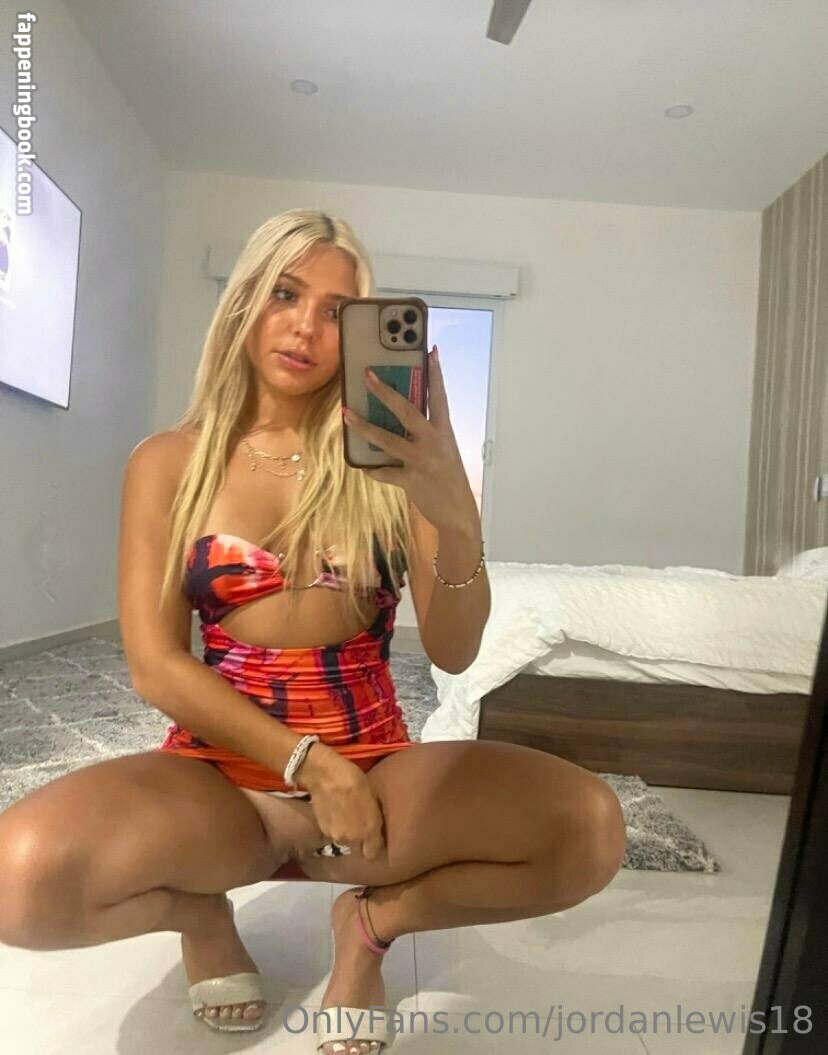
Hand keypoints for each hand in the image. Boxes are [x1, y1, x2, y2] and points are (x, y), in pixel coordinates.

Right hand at [297, 743, 385, 859]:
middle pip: (358, 849)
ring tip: (346, 815)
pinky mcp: (323, 830)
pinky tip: (335, 812)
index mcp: (369, 830)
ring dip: (346, 833)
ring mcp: (336, 836)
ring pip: (345, 841)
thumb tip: (376, 829)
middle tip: (359, 824)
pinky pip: (334, 833)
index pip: (373, 853)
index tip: (374, 837)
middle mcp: (353, 839)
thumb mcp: (373, 797)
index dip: (374, 846)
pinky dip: (335, 827)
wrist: (326, 776)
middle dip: (360, 840)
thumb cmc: (354, 780)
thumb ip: (374, 819)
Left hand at [343, 345, 475, 529]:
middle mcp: (434, 442)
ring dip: (364, 426)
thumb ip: (427, 435)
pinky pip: (384, 473)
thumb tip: (401, 419)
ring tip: (346, 414)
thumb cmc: (450, 480)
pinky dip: (372, 470)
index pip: (440, 397)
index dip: (436, 373)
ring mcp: (421, 461)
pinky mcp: (410, 480)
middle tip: (368, 374)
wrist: (459, 514)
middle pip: (407, 410)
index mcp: (445, 432)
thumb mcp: (445, 452)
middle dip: (385, 391)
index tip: (431, 350)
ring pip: (388, 439)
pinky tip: (362, 467)